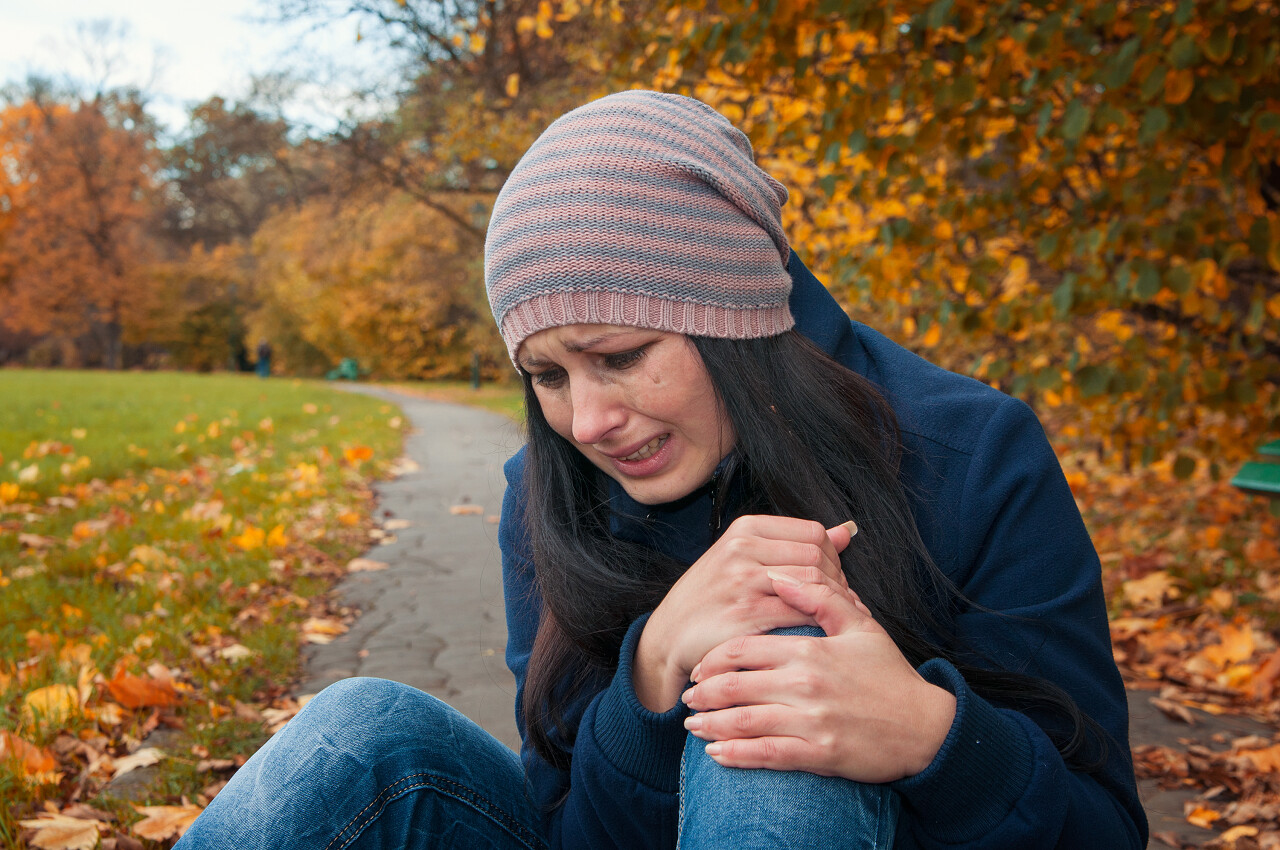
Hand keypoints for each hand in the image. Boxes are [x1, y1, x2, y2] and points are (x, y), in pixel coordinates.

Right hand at [632, 516, 855, 711]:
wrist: (669, 635)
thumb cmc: (710, 597)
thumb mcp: (743, 558)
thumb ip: (793, 544)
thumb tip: (845, 532)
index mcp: (745, 529)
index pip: (813, 533)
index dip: (833, 558)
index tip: (834, 580)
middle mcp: (742, 548)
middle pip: (817, 557)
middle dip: (838, 583)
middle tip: (841, 605)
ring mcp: (743, 581)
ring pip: (813, 583)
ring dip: (834, 605)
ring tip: (837, 620)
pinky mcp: (746, 614)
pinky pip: (800, 613)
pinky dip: (819, 624)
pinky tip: (822, 635)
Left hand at [679, 571, 956, 782]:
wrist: (925, 727)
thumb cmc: (889, 675)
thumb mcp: (861, 626)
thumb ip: (820, 597)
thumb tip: (781, 574)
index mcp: (810, 651)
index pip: (745, 650)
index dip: (715, 659)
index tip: (701, 666)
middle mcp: (805, 685)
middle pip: (736, 686)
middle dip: (705, 693)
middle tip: (688, 696)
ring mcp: (811, 721)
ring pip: (745, 722)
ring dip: (712, 725)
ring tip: (693, 725)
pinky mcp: (820, 755)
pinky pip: (767, 755)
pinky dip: (737, 755)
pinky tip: (718, 754)